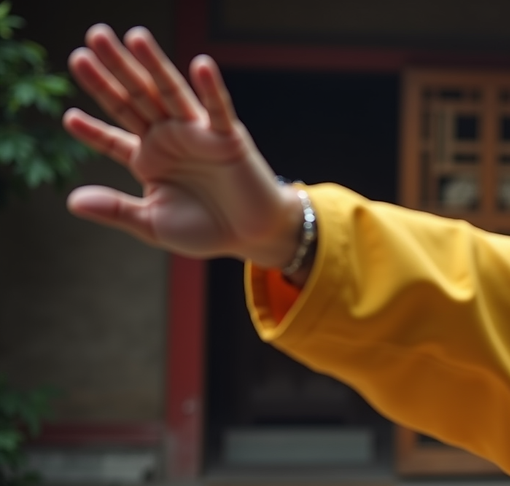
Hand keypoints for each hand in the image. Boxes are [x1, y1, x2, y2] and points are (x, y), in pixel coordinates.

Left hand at [64, 24, 301, 267]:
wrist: (252, 236)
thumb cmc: (206, 229)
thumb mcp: (153, 224)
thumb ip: (116, 210)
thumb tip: (72, 201)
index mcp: (149, 159)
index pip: (113, 137)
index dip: (91, 129)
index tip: (68, 117)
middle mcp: (169, 139)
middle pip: (135, 98)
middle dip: (113, 71)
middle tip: (90, 40)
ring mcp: (196, 134)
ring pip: (169, 93)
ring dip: (153, 64)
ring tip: (134, 36)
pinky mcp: (227, 137)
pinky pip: (218, 109)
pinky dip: (211, 88)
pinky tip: (200, 64)